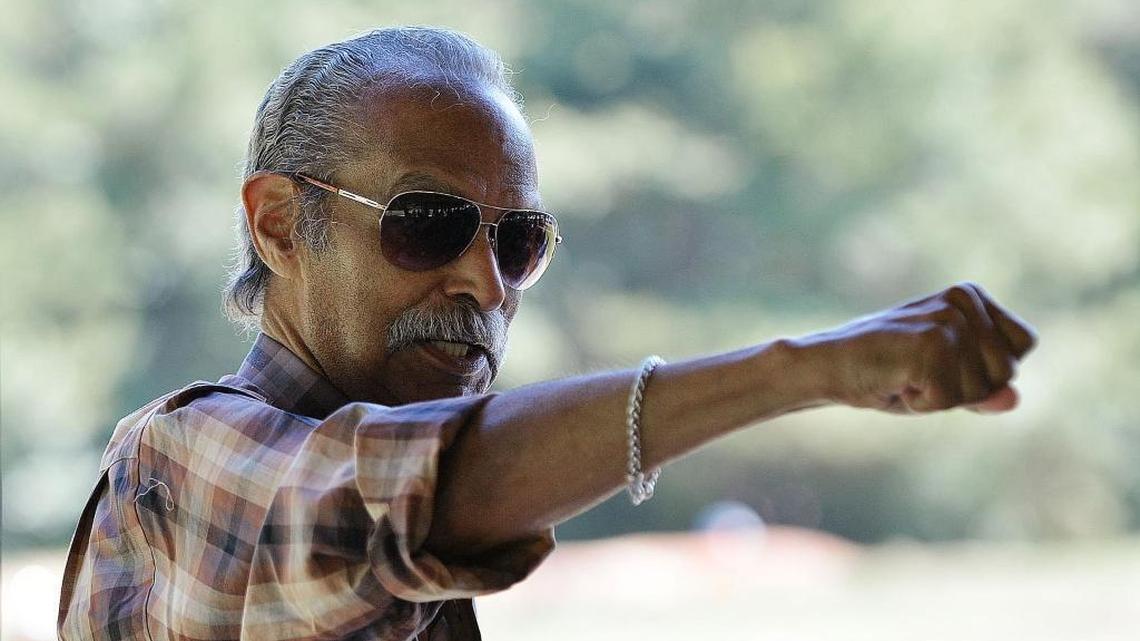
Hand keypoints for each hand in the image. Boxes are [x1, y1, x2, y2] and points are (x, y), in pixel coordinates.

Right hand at [797, 282, 1037, 413]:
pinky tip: (895, 382)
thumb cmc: (883, 374)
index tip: (942, 364)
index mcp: (970, 296)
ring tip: (905, 375)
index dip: (989, 371)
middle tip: (919, 373)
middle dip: (966, 389)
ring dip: (941, 398)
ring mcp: (947, 319)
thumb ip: (983, 390)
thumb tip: (1014, 399)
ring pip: (980, 389)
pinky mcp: (930, 343)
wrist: (828, 366)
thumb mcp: (943, 383)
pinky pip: (949, 400)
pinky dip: (921, 403)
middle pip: (1007, 371)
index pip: (1023, 344)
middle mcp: (963, 299)